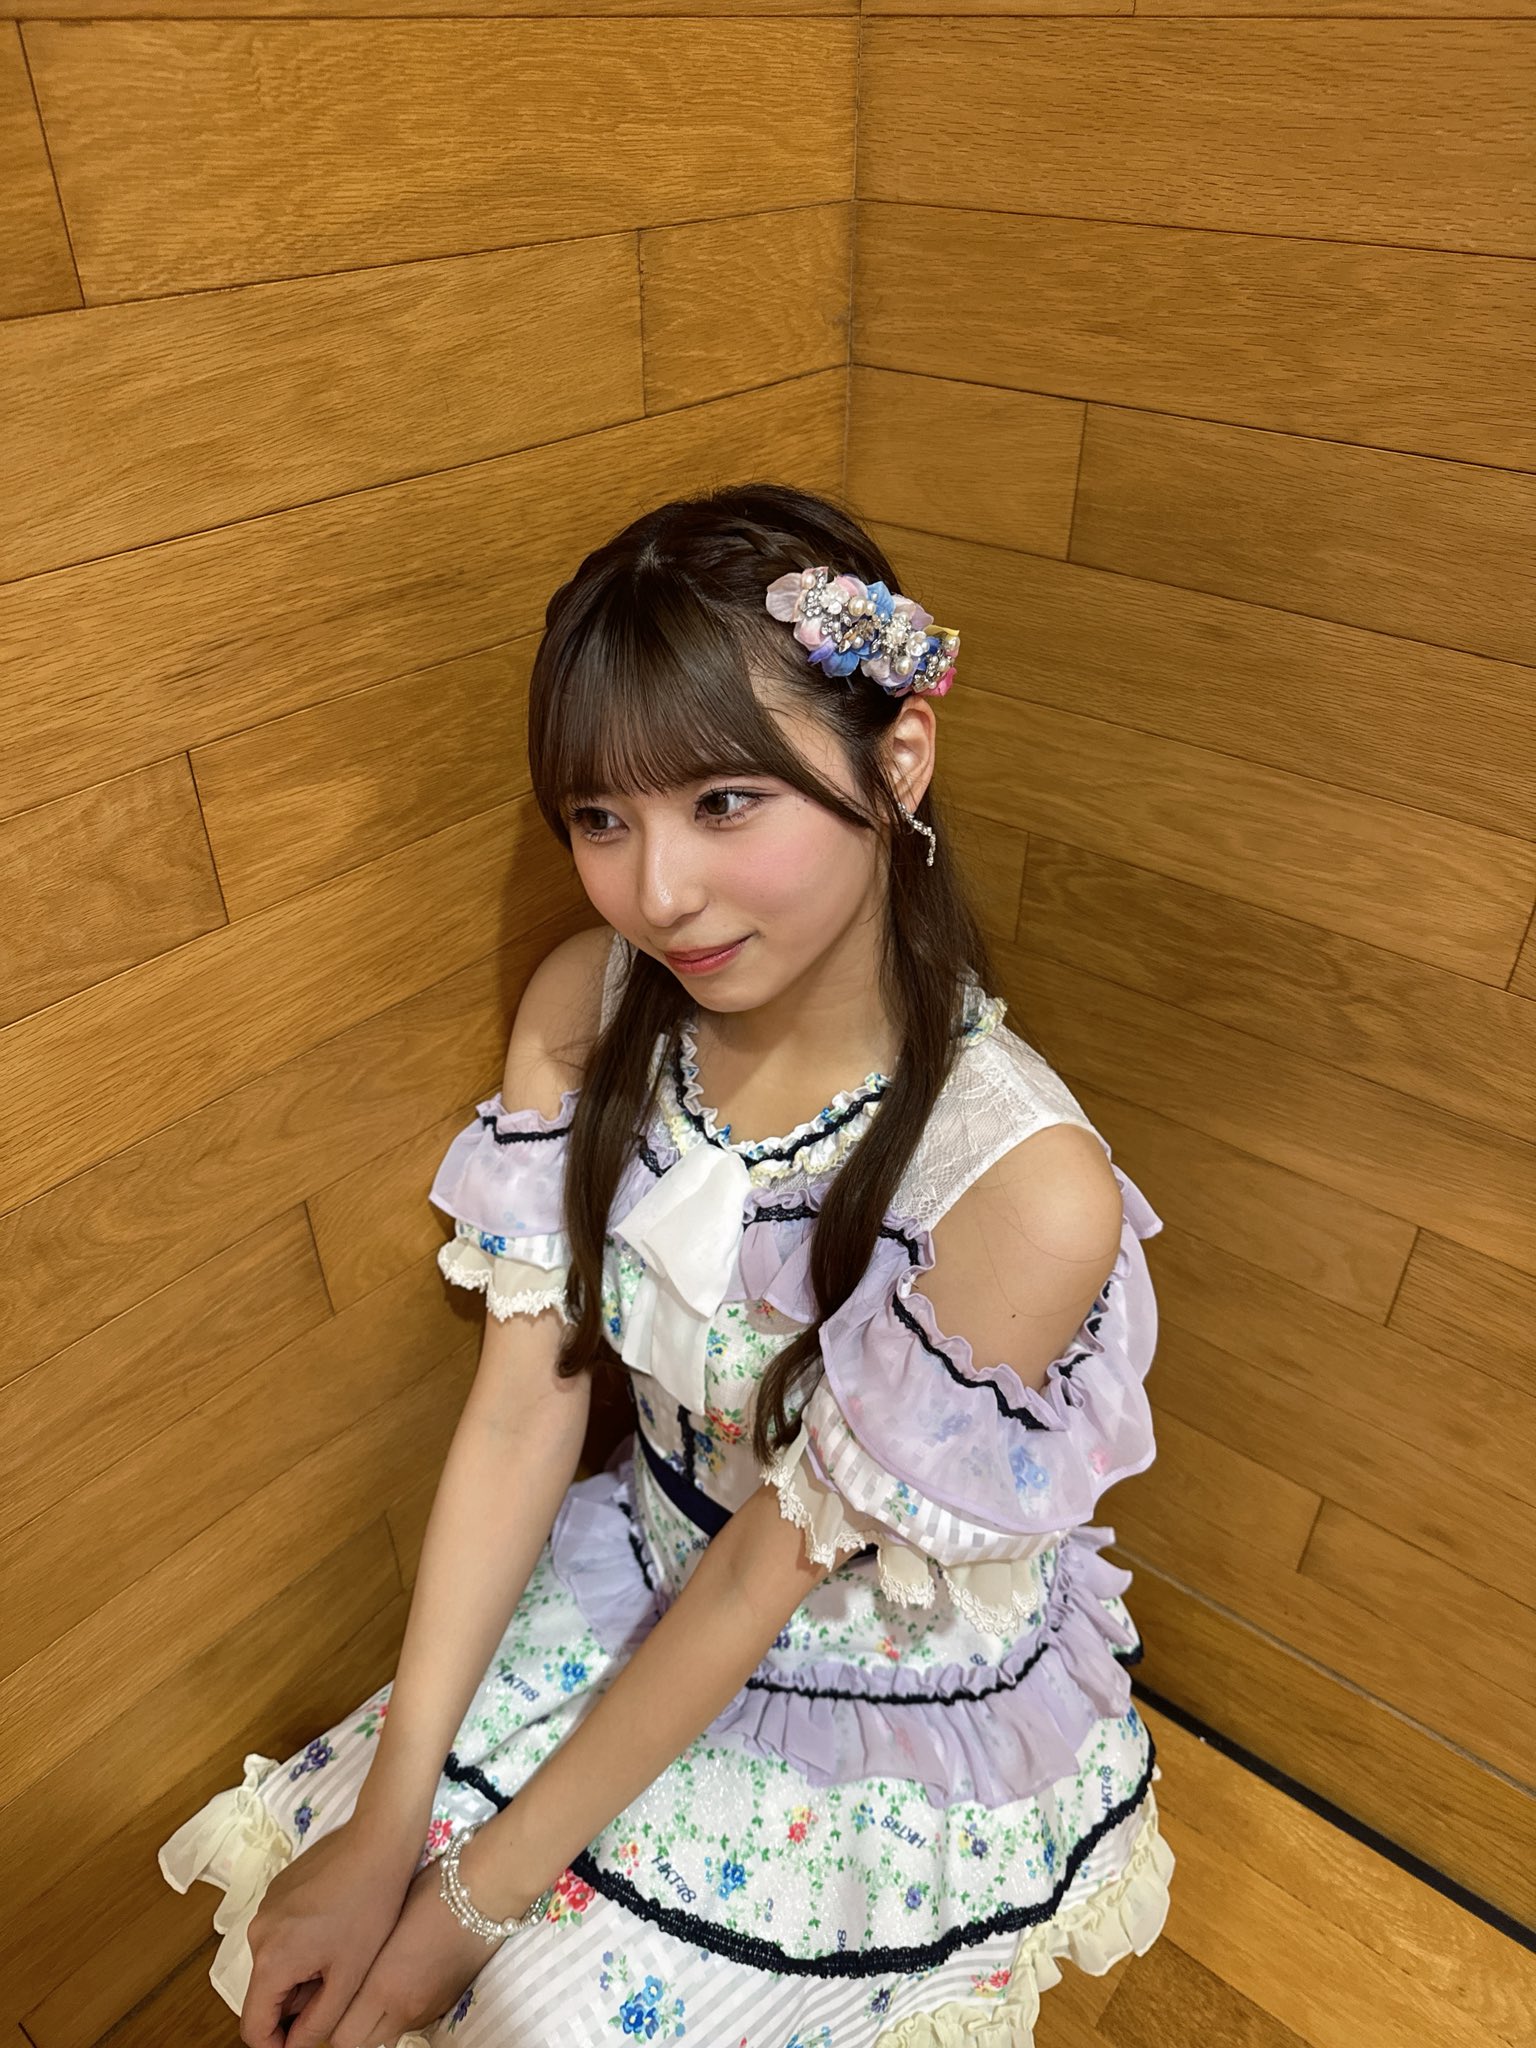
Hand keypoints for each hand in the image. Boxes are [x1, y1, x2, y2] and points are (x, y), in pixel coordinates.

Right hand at [240, 1813, 418, 2047]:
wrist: (378, 1840)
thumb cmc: (370, 1906)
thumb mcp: (349, 1976)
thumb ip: (317, 2022)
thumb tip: (294, 2047)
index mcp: (270, 1960)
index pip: (253, 2027)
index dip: (277, 2045)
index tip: (306, 2040)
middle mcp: (257, 1933)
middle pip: (265, 1993)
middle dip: (296, 2003)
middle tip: (337, 1986)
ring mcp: (266, 1907)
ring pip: (275, 1963)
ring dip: (301, 1973)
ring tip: (341, 1954)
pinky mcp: (279, 1890)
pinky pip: (281, 1934)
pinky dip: (302, 1944)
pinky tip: (336, 1928)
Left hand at [326, 1855, 498, 2047]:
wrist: (487, 1891)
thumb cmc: (431, 1893)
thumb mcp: (386, 1922)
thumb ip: (364, 1960)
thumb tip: (344, 1973)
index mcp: (384, 1986)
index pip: (341, 2038)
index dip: (328, 2024)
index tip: (324, 2000)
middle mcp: (405, 2008)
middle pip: (361, 2044)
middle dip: (349, 2028)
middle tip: (344, 1997)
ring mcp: (429, 2010)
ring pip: (387, 2035)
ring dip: (375, 2021)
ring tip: (374, 1985)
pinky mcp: (447, 2004)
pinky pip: (412, 2021)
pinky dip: (400, 2010)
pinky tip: (405, 1978)